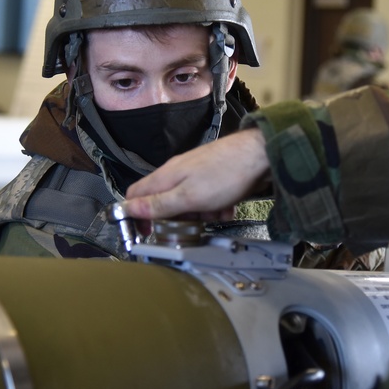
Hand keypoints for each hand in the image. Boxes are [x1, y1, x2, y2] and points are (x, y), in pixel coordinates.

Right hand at [124, 128, 269, 220]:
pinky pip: (206, 199)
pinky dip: (214, 208)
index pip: (134, 196)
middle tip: (189, 226)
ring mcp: (195, 174)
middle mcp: (176, 173)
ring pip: (186, 203)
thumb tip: (128, 209)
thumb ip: (158, 204)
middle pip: (162, 203)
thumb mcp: (188, 197)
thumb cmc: (226, 173)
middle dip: (175, 219)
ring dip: (198, 215)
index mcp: (165, 177)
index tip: (145, 232)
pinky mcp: (211, 178)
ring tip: (214, 214)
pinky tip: (226, 207)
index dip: (135, 216)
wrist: (261, 155)